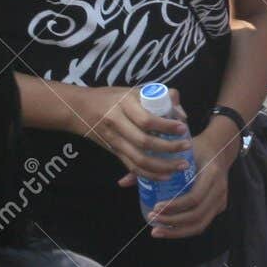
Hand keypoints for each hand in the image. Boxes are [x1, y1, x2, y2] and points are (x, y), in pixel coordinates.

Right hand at [79, 87, 194, 179]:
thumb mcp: (132, 91)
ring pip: (139, 159)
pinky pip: (132, 167)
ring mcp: (114, 140)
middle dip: (169, 147)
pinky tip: (165, 175)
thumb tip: (180, 112)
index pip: (147, 119)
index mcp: (124, 104)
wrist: (79, 109)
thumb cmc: (111, 97)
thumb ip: (158, 97)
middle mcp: (117, 122)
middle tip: (187, 146)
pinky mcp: (113, 152)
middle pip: (145, 141)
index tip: (183, 128)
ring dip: (163, 165)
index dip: (167, 126)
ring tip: (181, 165)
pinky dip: (150, 174)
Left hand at [124, 118, 238, 237]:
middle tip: (152, 220)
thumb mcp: (176, 151)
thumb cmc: (194, 148)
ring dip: (177, 231)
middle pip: (197, 215)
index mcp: (211, 173)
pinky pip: (202, 224)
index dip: (174, 206)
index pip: (194, 197)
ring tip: (157, 231)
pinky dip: (185, 230)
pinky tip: (169, 231)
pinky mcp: (219, 207)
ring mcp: (221, 200)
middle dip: (173, 222)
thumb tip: (123, 182)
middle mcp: (220, 189)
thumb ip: (151, 164)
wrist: (219, 148)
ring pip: (200, 224)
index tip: (155, 207)